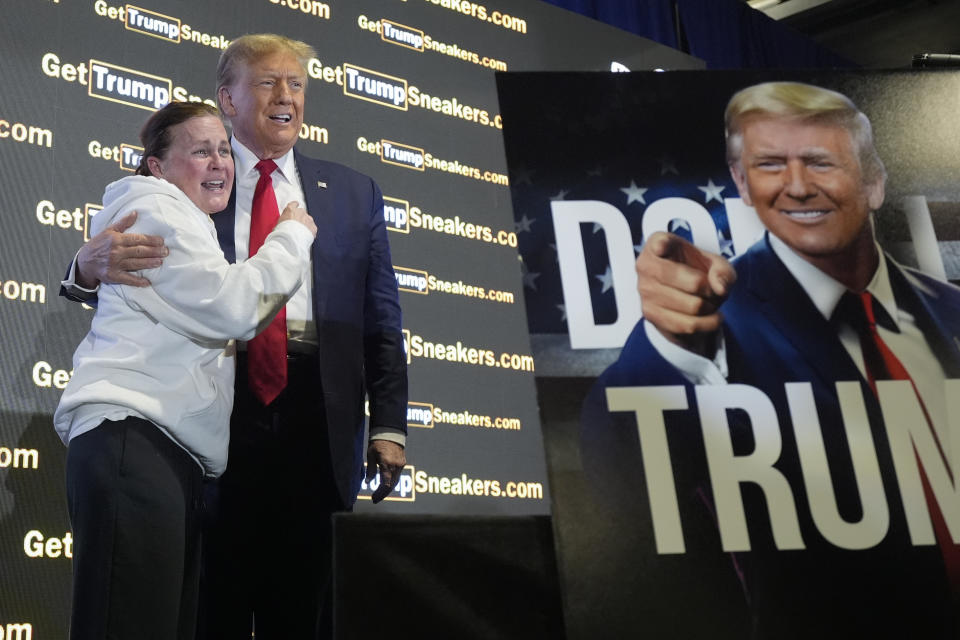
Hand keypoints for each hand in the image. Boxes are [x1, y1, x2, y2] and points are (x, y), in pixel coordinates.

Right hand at [75, 211, 166, 287]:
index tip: (161, 241)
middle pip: (139, 251)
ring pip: (136, 264)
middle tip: (166, 252)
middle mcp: (116, 251)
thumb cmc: (98, 245)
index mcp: (116, 239)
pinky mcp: (113, 276)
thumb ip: (123, 223)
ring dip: (149, 263)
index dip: (150, 240)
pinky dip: (138, 281)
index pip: (137, 239)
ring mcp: (114, 264)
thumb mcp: (108, 231)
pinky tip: (148, 282)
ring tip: (160, 262)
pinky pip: (127, 279)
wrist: (84, 262)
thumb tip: (136, 213)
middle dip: (154, 251)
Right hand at [277, 201, 316, 237]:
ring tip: (299, 233)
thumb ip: (284, 220)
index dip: (295, 206)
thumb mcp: (278, 223)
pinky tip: (304, 236)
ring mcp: (308, 219)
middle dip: (300, 218)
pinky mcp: (313, 227)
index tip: (295, 208)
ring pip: (308, 220)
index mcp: (290, 209)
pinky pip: (312, 228)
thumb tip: (283, 224)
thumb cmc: (282, 231)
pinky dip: (309, 232)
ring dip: (305, 225)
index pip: (294, 204)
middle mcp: (301, 212)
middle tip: (295, 226)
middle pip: (302, 213)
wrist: (291, 239)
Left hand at [366, 440, 405, 503]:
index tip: (373, 498)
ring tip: (379, 494)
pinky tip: (385, 485)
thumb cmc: (377, 442)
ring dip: (387, 489)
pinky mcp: (403, 463)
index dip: (380, 493)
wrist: (390, 432)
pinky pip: (397, 476)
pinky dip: (391, 482)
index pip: (385, 484)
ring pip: (395, 482)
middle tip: (375, 499)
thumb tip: (368, 482)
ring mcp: (400, 464)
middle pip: (391, 485)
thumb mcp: (371, 455)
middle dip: (383, 494)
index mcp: (387, 464)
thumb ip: (371, 469)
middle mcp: (396, 466)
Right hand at [635, 231, 735, 356]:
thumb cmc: (695, 271)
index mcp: (658, 243)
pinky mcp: (650, 314)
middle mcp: (646, 266)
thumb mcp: (715, 264)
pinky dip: (707, 324)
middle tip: (711, 290)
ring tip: (710, 304)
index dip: (662, 246)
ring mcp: (645, 291)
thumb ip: (723, 270)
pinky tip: (712, 318)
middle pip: (694, 283)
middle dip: (712, 290)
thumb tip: (719, 288)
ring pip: (694, 306)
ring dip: (710, 308)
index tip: (662, 248)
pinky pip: (687, 325)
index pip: (660, 244)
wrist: (682, 294)